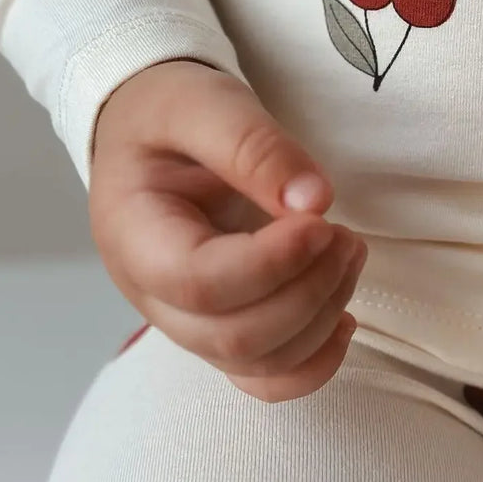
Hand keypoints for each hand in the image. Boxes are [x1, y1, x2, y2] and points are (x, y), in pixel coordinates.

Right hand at [88, 59, 366, 401]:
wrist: (150, 130)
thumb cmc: (168, 112)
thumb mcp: (203, 103)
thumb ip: (253, 145)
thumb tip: (314, 201)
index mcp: (133, 234)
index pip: (199, 283)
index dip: (272, 265)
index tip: (321, 223)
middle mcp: (151, 294)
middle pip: (232, 337)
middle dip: (307, 293)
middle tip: (344, 235)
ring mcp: (185, 321)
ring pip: (256, 363)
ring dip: (321, 319)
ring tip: (349, 251)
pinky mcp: (220, 328)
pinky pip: (265, 378)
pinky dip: (315, 361)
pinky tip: (344, 315)